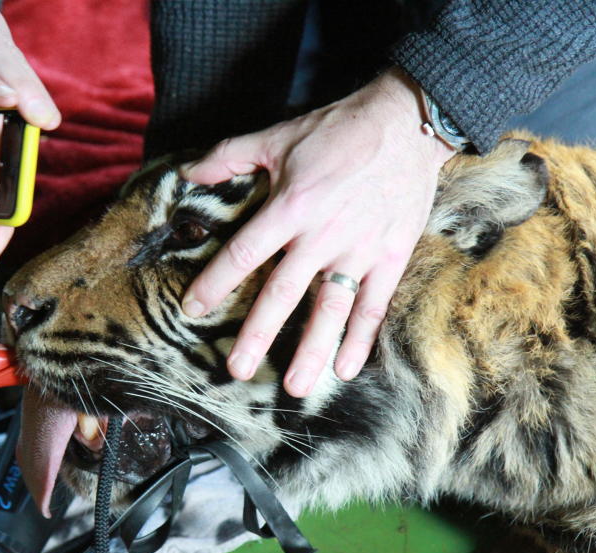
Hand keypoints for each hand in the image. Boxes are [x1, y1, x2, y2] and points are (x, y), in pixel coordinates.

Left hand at [180, 67, 455, 396]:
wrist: (406, 122)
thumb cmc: (337, 130)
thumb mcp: (277, 136)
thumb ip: (230, 156)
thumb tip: (188, 174)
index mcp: (290, 206)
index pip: (244, 253)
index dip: (216, 283)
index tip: (193, 310)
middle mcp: (322, 234)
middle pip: (283, 293)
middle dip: (258, 334)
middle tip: (237, 369)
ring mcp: (359, 249)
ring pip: (331, 308)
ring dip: (313, 350)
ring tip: (297, 387)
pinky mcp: (391, 256)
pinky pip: (374, 305)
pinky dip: (361, 338)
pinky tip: (346, 369)